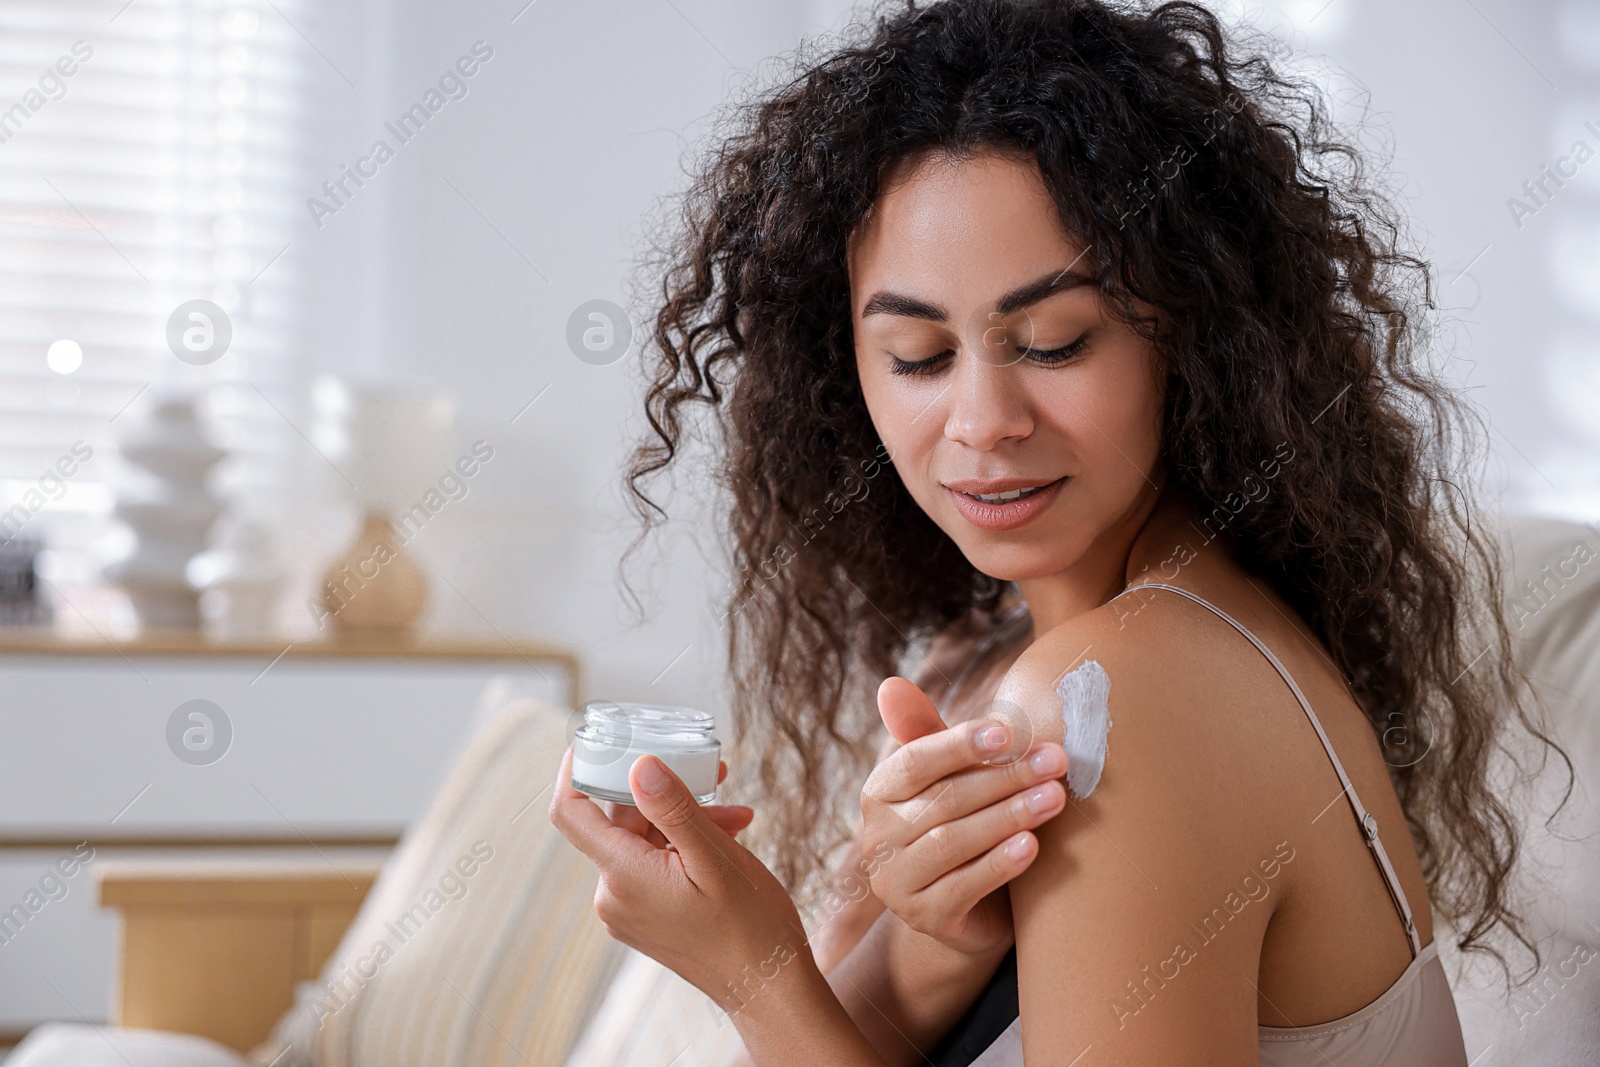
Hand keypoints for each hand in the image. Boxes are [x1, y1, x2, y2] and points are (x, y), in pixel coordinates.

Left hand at [548, 746, 811, 1013]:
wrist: (768, 990)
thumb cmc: (750, 927)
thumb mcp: (717, 858)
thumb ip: (674, 810)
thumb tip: (639, 766)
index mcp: (624, 877)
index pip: (571, 813)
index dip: (576, 770)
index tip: (596, 739)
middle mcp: (615, 895)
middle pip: (620, 822)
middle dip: (665, 794)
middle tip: (713, 773)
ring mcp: (630, 910)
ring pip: (645, 842)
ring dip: (686, 821)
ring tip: (736, 815)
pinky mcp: (647, 917)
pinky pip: (655, 865)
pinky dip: (686, 846)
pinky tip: (728, 838)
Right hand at [859, 676, 1067, 955]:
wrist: (973, 909)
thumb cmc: (964, 826)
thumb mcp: (948, 779)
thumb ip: (931, 735)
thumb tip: (890, 684)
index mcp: (880, 793)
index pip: (914, 761)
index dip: (960, 745)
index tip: (1009, 733)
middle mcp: (877, 838)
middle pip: (943, 800)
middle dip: (1004, 778)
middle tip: (1055, 761)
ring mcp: (895, 882)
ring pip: (952, 842)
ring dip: (1008, 816)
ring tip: (1055, 798)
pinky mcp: (923, 918)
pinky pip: (962, 887)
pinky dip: (998, 865)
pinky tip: (1031, 846)